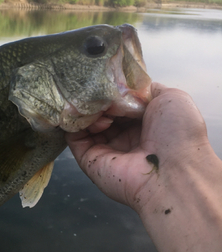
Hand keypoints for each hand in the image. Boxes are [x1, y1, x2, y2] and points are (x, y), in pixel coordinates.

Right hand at [66, 82, 208, 210]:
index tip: (109, 81)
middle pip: (101, 110)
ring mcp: (106, 148)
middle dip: (97, 98)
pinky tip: (88, 117)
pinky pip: (74, 138)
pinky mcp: (90, 160)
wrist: (173, 171)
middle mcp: (125, 136)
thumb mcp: (171, 98)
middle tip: (99, 92)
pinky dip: (75, 124)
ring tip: (96, 106)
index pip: (120, 101)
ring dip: (87, 109)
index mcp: (144, 122)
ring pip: (85, 122)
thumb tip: (124, 87)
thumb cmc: (177, 134)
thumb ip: (145, 89)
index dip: (113, 89)